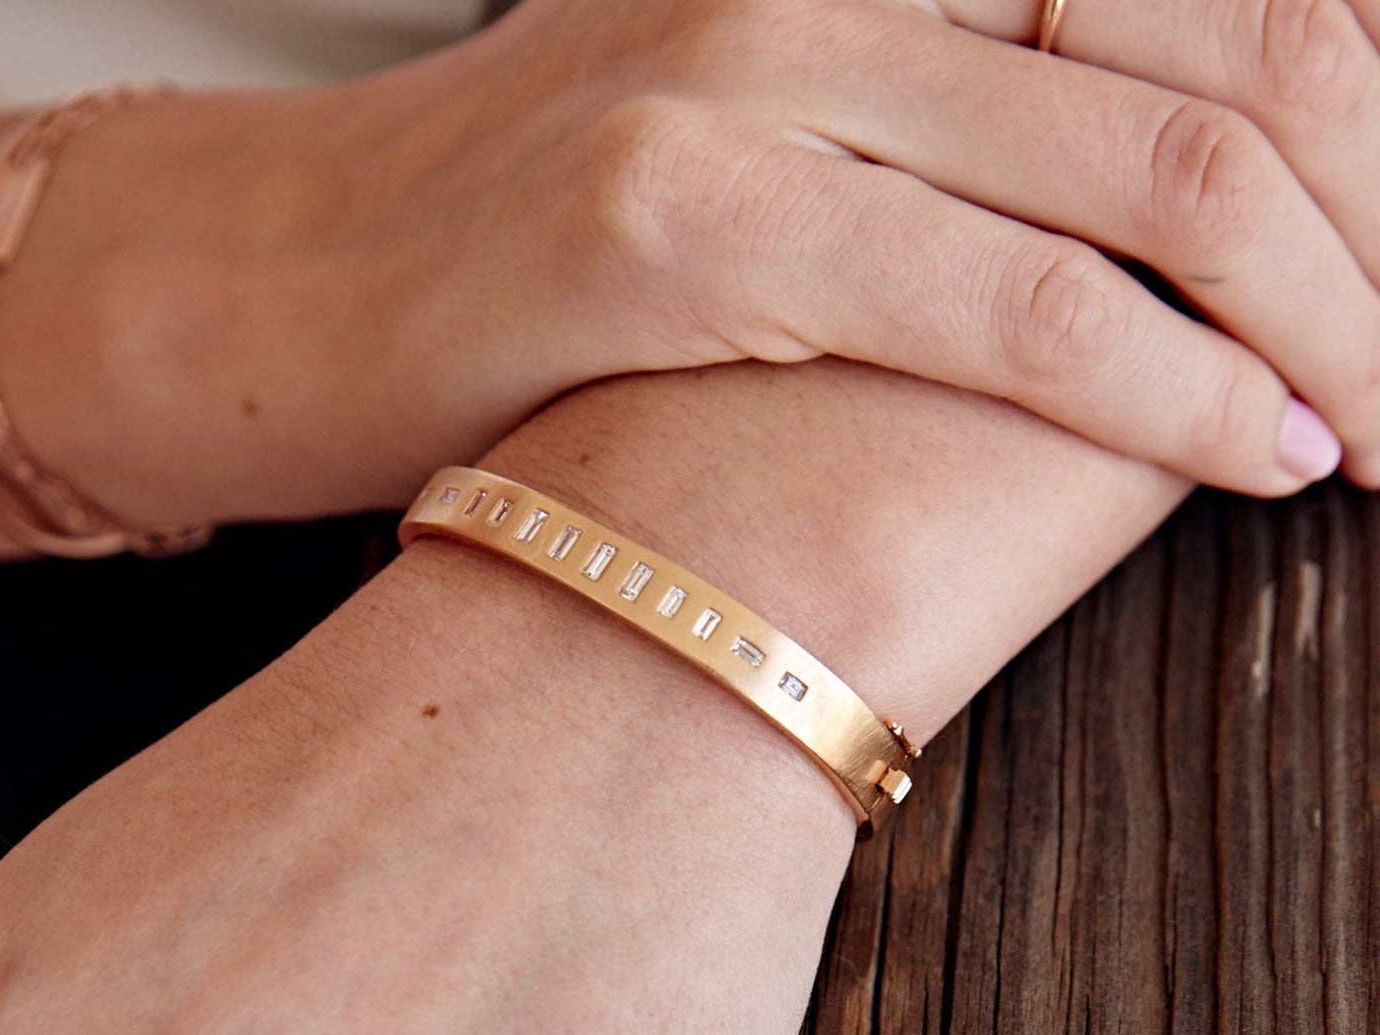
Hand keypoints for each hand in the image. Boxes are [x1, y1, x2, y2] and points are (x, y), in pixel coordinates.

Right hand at [44, 0, 1379, 526]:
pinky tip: (1269, 458)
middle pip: (1235, 57)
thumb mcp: (753, 149)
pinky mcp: (681, 226)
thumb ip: (934, 142)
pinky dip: (1168, 390)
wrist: (283, 294)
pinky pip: (1003, 302)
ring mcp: (757, 79)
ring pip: (1154, 173)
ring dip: (1324, 319)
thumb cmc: (524, 259)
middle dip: (1378, 238)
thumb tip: (1107, 216)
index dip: (1363, 133)